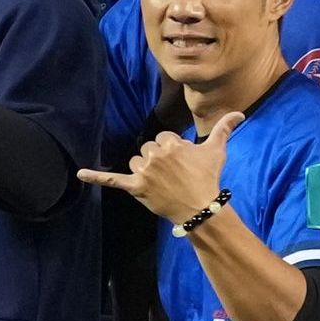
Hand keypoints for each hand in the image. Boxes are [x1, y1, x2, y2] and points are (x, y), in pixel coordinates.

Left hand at [76, 119, 232, 225]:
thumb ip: (224, 128)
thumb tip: (240, 113)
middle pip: (147, 150)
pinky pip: (112, 180)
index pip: (162, 139)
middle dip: (158, 160)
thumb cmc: (208, 178)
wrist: (201, 207)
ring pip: (135, 162)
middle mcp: (155, 154)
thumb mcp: (217, 150)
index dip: (172, 151)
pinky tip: (79, 174)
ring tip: (161, 183)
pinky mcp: (135, 187)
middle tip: (174, 175)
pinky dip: (95, 177)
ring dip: (144, 170)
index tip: (183, 164)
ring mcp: (144, 171)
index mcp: (171, 143)